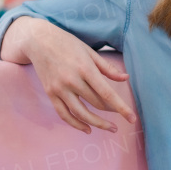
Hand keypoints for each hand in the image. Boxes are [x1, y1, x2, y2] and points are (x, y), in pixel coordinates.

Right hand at [2, 17, 137, 133]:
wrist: (38, 40)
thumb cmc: (67, 43)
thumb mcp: (90, 52)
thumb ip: (107, 68)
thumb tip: (126, 78)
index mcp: (85, 68)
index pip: (107, 94)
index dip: (121, 108)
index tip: (132, 119)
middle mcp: (72, 80)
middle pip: (96, 104)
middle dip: (112, 112)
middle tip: (122, 116)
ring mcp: (60, 89)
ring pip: (81, 114)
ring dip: (97, 124)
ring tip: (110, 128)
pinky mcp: (50, 94)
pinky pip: (64, 114)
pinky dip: (76, 124)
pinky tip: (87, 129)